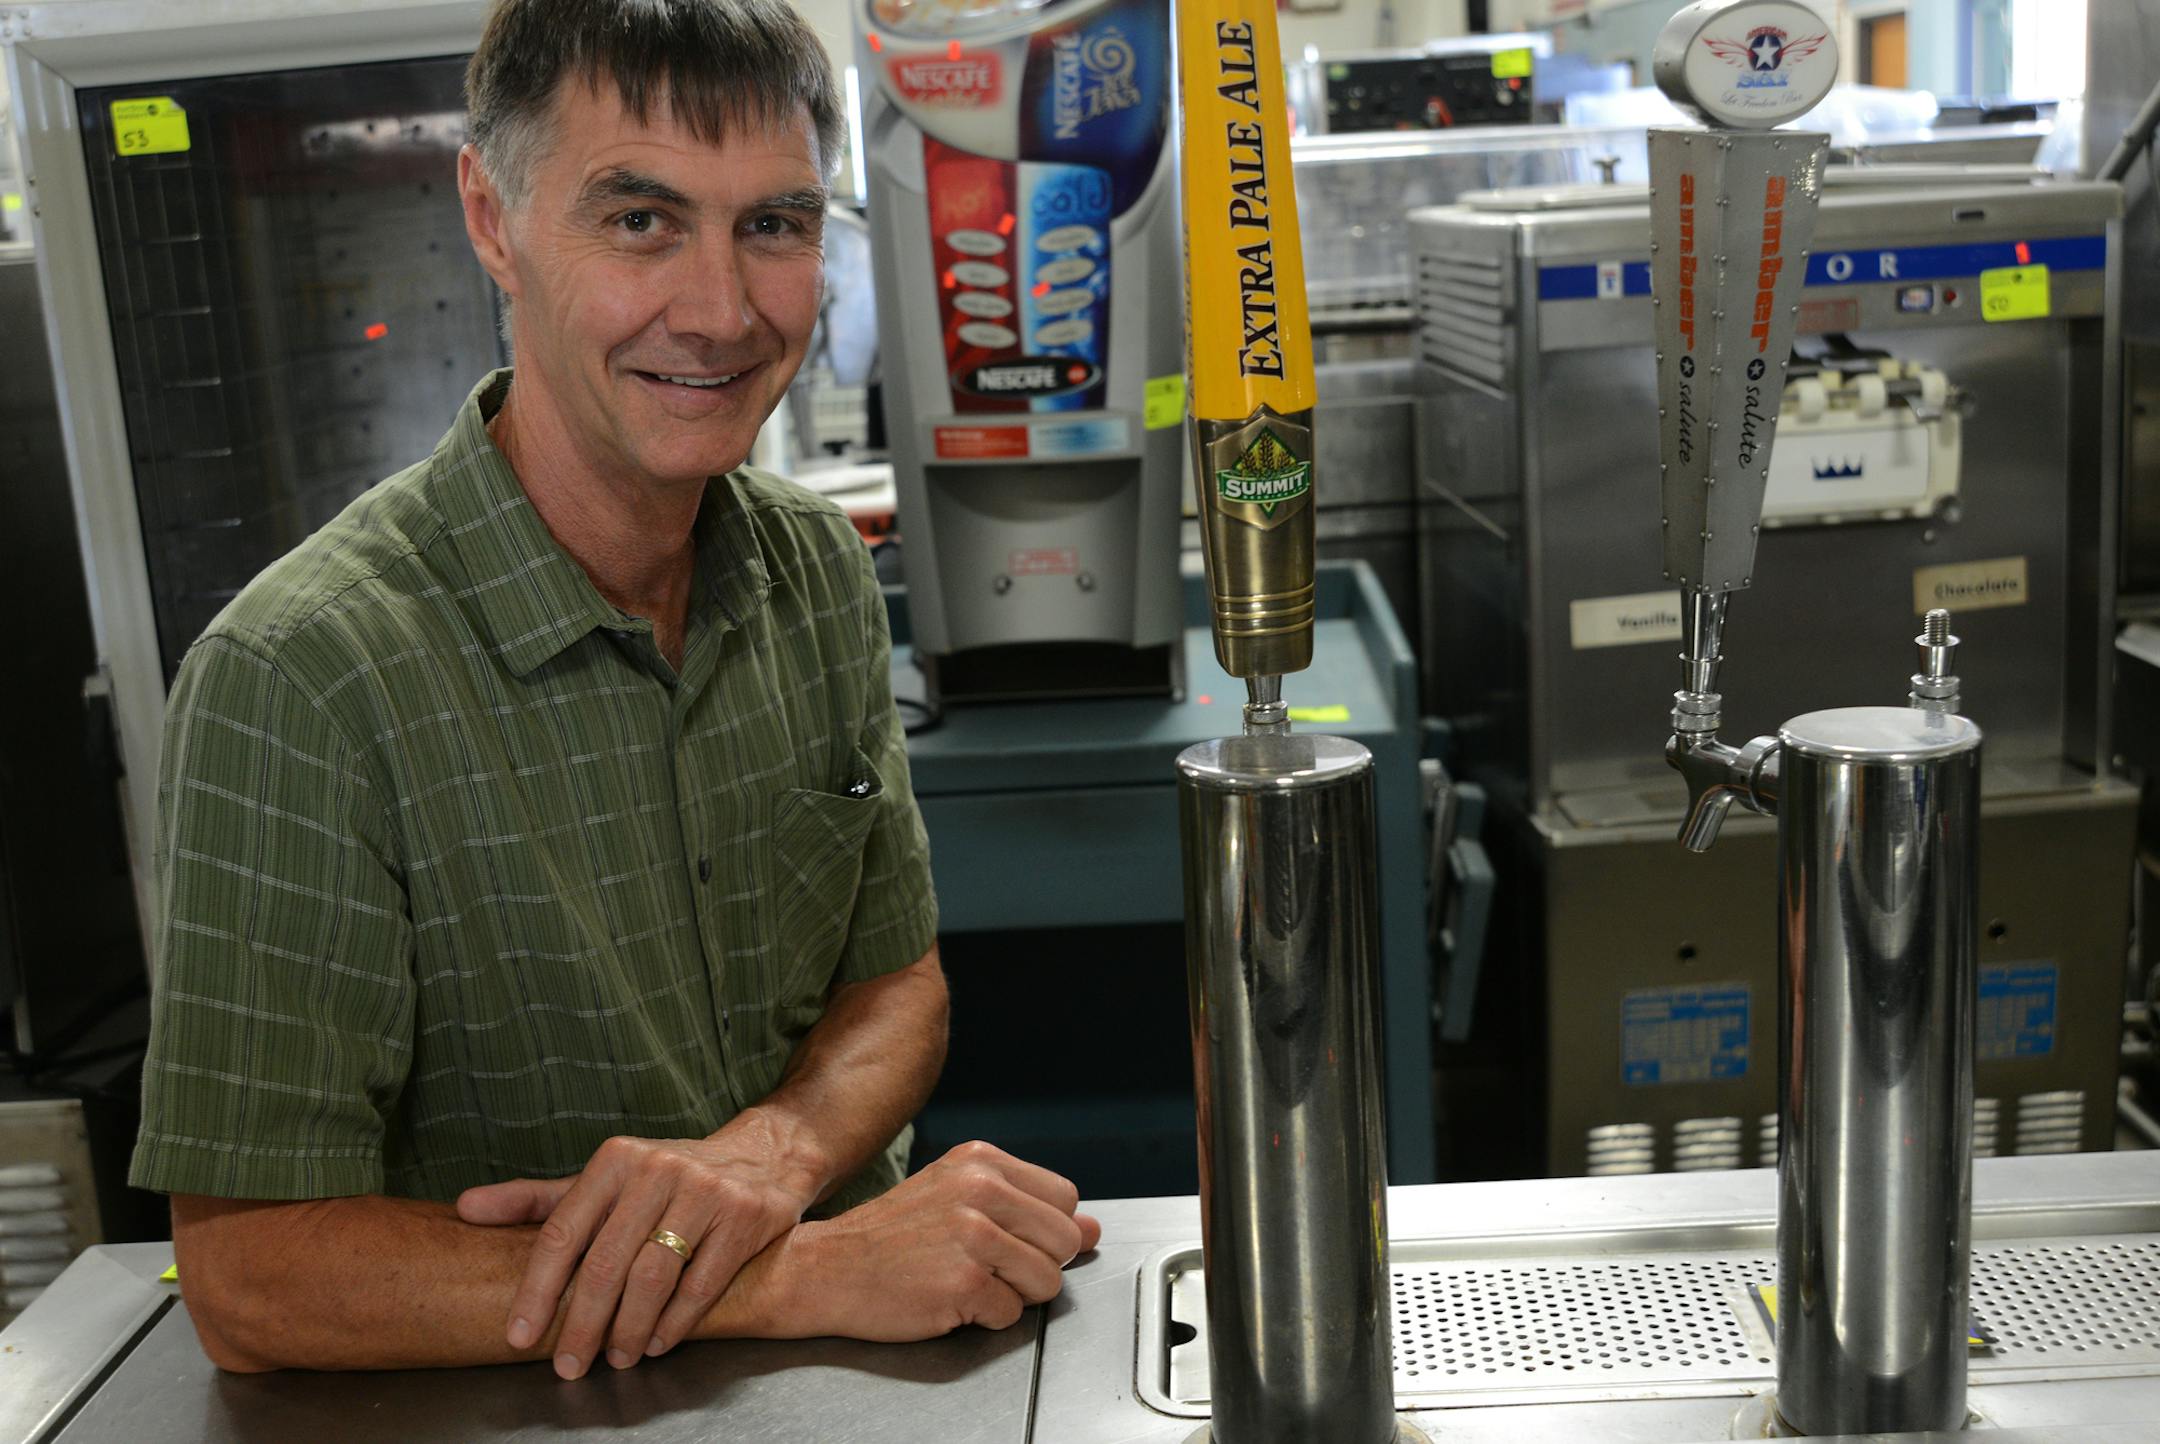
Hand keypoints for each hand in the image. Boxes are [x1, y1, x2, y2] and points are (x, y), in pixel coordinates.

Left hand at [456, 1120, 821, 1378]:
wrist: (764, 1155)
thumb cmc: (667, 1176)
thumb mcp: (604, 1179)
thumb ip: (536, 1199)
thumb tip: (465, 1209)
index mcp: (615, 1159)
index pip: (563, 1231)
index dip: (537, 1290)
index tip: (519, 1335)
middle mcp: (659, 1169)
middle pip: (607, 1262)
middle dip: (582, 1323)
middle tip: (567, 1365)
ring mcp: (706, 1192)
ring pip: (654, 1276)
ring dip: (628, 1329)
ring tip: (616, 1359)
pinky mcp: (745, 1216)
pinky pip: (701, 1282)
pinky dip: (675, 1321)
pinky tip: (656, 1343)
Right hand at [766, 1141, 1101, 1342]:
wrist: (824, 1268)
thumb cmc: (890, 1237)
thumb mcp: (957, 1200)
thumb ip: (1028, 1209)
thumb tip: (1093, 1229)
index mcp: (981, 1161)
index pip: (1063, 1198)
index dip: (1045, 1230)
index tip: (1009, 1239)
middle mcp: (981, 1189)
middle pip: (1064, 1240)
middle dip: (1037, 1265)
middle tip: (986, 1266)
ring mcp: (973, 1235)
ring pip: (1047, 1281)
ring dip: (1013, 1294)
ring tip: (966, 1281)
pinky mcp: (964, 1282)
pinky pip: (1012, 1314)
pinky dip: (985, 1318)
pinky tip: (949, 1298)